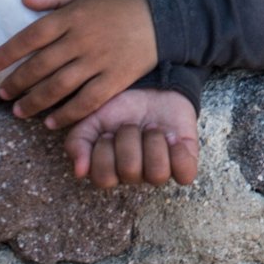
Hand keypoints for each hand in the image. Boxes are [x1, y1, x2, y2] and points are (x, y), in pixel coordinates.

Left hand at [0, 0, 157, 128]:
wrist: (161, 21)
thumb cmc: (117, 6)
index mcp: (73, 17)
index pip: (31, 36)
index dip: (8, 52)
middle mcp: (83, 40)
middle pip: (41, 66)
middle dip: (16, 83)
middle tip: (2, 94)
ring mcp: (99, 61)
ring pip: (58, 87)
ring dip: (34, 102)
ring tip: (19, 111)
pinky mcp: (114, 80)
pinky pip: (85, 102)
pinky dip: (65, 115)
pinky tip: (50, 122)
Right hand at [63, 88, 200, 187]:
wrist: (153, 85)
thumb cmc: (119, 106)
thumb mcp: (91, 118)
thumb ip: (78, 143)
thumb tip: (79, 171)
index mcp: (111, 169)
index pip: (104, 178)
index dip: (105, 151)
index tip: (108, 131)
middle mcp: (135, 174)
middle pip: (130, 172)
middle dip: (130, 139)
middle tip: (132, 125)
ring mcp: (160, 169)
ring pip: (157, 174)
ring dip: (153, 143)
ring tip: (153, 128)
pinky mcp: (185, 161)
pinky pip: (185, 174)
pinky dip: (178, 154)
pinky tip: (172, 137)